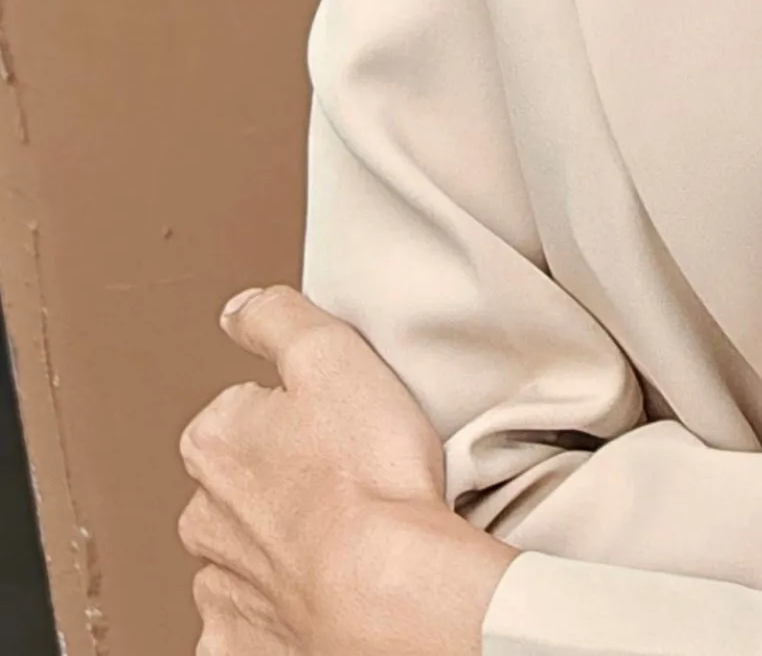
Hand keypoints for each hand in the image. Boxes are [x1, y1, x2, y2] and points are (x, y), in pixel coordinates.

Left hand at [177, 285, 515, 654]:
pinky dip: (282, 610)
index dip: (302, 410)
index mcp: (213, 442)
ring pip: (246, 554)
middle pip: (243, 483)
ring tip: (348, 537)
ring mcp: (221, 589)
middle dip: (286, 481)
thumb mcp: (332, 353)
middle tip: (348, 477)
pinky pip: (253, 622)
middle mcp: (203, 518)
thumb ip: (278, 318)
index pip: (247, 407)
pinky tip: (323, 591)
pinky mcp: (242, 645)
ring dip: (284, 548)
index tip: (339, 422)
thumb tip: (241, 308)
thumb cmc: (366, 478)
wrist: (389, 591)